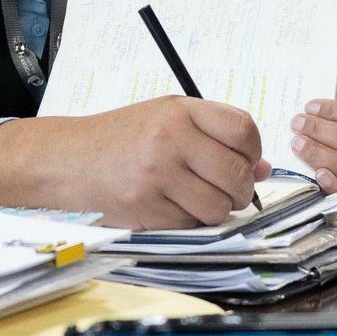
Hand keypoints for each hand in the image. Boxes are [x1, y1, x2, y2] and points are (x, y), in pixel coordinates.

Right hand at [0, 97, 269, 229]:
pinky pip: (191, 223)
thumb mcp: (169, 119)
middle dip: (242, 188)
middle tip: (229, 188)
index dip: (253, 150)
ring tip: (202, 198)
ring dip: (219, 209)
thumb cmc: (125, 136)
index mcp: (181, 111)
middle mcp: (170, 140)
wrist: (72, 158)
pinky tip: (174, 205)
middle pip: (236, 173)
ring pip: (219, 206)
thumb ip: (216, 137)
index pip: (243, 129)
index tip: (247, 159)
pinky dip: (191, 220)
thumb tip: (264, 170)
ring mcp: (158, 175)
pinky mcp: (147, 207)